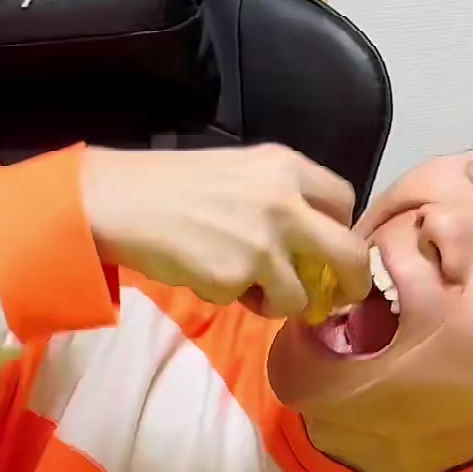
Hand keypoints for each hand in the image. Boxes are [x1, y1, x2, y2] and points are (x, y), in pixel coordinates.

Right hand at [81, 143, 370, 316]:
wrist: (121, 201)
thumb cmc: (172, 184)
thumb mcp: (239, 171)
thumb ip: (280, 197)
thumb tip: (310, 242)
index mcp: (287, 167)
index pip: (345, 201)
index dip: (342, 230)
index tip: (332, 250)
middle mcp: (286, 203)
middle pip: (350, 254)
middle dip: (352, 283)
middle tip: (341, 298)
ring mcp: (264, 244)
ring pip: (301, 295)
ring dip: (281, 301)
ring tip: (247, 287)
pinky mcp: (237, 278)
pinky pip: (253, 304)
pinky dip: (235, 298)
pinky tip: (208, 275)